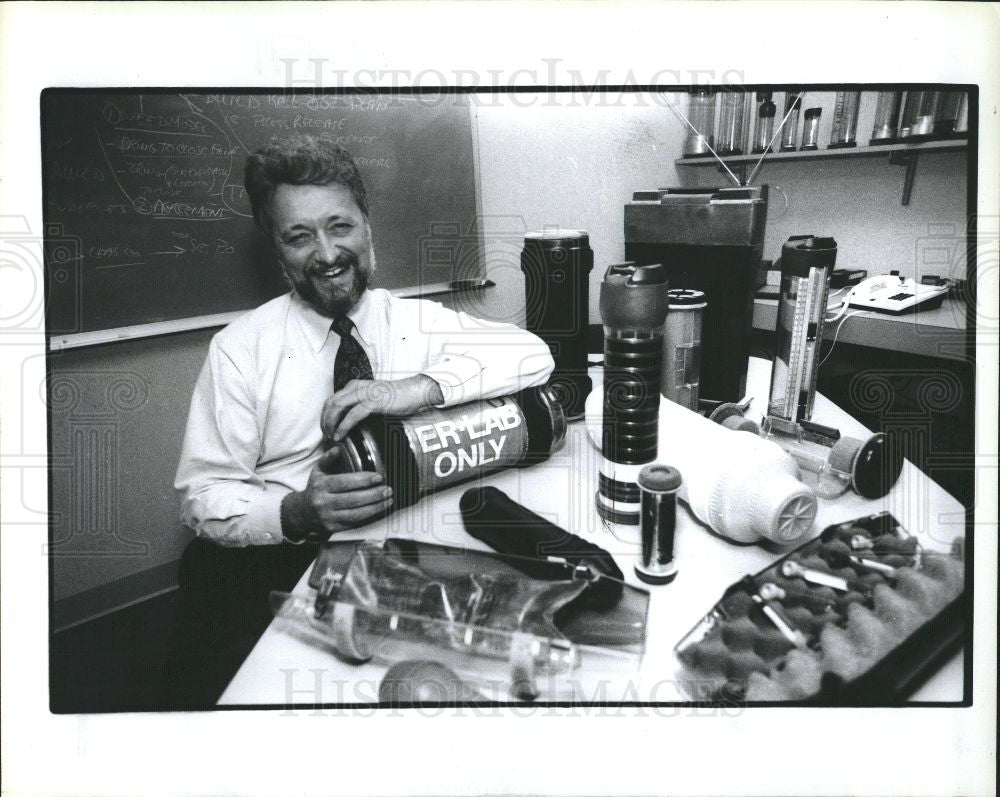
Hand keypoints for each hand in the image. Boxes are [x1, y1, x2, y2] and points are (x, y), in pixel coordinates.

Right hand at [281, 448, 393, 542]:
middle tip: (388, 490)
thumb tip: (338, 448)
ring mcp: (329, 518)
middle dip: (374, 495)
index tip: (378, 477)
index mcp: (321, 486)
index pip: (344, 482)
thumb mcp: (318, 472)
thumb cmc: (315, 489)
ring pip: (356, 514)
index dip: (363, 480)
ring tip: (388, 501)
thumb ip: (328, 459)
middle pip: (353, 500)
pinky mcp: (335, 528)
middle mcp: (323, 503)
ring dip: (375, 508)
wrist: (302, 514)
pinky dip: (370, 517)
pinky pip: (355, 524)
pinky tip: (380, 511)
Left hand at [321, 375, 443, 442]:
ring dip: (330, 423)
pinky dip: (343, 426)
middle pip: (330, 403)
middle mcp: (357, 386)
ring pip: (337, 407)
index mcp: (355, 385)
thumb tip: (347, 420)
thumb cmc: (397, 397)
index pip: (332, 399)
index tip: (326, 429)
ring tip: (331, 436)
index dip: (325, 415)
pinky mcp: (373, 402)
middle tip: (325, 435)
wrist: (415, 391)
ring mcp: (365, 393)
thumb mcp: (372, 398)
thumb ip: (359, 403)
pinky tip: (340, 435)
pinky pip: (352, 415)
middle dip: (324, 420)